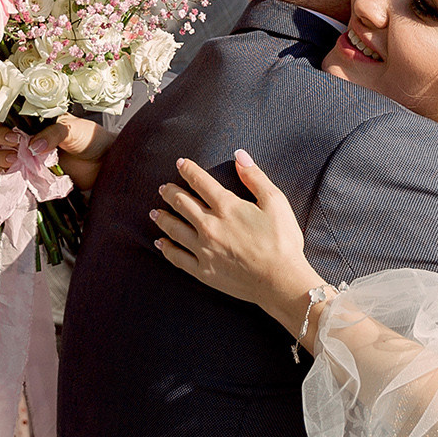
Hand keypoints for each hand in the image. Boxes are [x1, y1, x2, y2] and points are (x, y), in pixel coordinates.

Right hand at [0, 116, 109, 191]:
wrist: (105, 162)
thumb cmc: (90, 139)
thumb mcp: (73, 128)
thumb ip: (53, 134)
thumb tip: (33, 146)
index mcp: (33, 124)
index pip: (7, 123)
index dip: (4, 130)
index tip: (14, 137)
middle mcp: (27, 141)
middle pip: (1, 144)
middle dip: (3, 149)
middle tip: (15, 155)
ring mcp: (29, 161)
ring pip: (4, 163)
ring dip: (5, 166)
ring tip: (17, 166)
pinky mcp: (34, 179)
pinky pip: (15, 181)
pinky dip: (10, 183)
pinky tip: (15, 182)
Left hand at [150, 151, 320, 320]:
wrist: (280, 281)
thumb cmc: (282, 241)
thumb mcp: (275, 202)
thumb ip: (255, 177)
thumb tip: (240, 155)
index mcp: (227, 207)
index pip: (200, 182)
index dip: (188, 170)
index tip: (180, 163)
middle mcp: (209, 226)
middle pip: (182, 204)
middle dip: (170, 193)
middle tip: (163, 188)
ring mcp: (203, 249)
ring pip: (174, 229)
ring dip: (163, 218)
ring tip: (155, 212)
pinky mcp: (203, 271)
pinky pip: (178, 257)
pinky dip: (166, 248)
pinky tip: (161, 243)